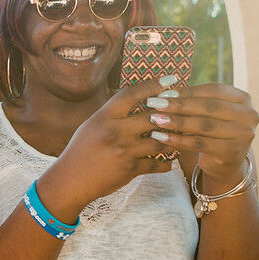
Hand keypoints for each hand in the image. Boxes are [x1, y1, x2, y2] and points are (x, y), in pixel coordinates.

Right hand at [42, 77, 179, 218]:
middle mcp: (115, 131)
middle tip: (188, 108)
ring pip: (160, 141)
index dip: (154, 85)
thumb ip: (114, 114)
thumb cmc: (81, 150)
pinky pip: (156, 164)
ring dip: (174, 139)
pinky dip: (166, 163)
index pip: (132, 94)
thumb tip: (139, 99)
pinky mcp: (129, 170)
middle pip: (153, 116)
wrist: (70, 180)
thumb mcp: (93, 125)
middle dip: (173, 112)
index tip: (172, 79)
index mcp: (104, 116)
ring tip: (183, 135)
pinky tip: (170, 161)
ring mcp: (123, 151)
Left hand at [138, 83, 257, 189]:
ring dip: (176, 122)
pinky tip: (160, 136)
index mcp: (243, 99)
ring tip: (155, 119)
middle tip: (154, 103)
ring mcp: (243, 135)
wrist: (224, 162)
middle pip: (209, 107)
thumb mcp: (208, 112)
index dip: (187, 91)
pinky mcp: (232, 152)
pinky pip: (200, 144)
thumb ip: (194, 100)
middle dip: (179, 105)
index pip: (214, 90)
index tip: (163, 92)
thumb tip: (163, 90)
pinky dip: (178, 140)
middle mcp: (249, 115)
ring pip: (204, 125)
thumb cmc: (211, 130)